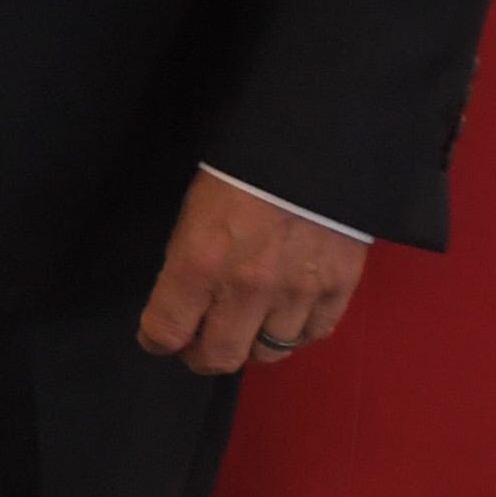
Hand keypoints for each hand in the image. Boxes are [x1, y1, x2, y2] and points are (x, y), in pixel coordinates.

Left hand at [135, 176, 369, 376]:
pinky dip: (298, 330)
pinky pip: (313, 334)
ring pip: (269, 353)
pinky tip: (288, 314)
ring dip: (254, 342)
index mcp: (200, 262)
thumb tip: (182, 299)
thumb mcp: (195, 207)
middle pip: (219, 357)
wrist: (314, 139)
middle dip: (203, 354)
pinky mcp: (337, 288)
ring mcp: (296, 292)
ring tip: (248, 324)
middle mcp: (246, 287)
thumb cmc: (244, 163)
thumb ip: (188, 260)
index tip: (160, 336)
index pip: (166, 332)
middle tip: (202, 342)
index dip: (157, 338)